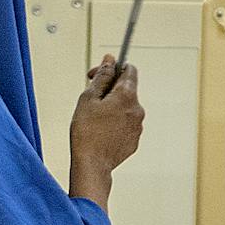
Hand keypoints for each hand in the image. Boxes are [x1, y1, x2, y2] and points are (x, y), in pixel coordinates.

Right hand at [68, 55, 144, 210]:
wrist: (92, 164)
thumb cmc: (86, 132)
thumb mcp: (88, 98)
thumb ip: (102, 76)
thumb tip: (110, 60)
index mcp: (127, 95)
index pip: (129, 70)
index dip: (112, 68)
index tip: (98, 75)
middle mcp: (137, 109)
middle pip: (126, 89)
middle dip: (109, 90)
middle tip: (90, 99)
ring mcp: (138, 125)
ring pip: (125, 107)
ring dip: (112, 107)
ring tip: (93, 119)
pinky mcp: (135, 139)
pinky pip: (126, 124)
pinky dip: (115, 122)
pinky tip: (100, 131)